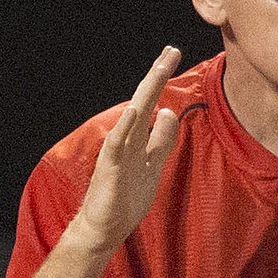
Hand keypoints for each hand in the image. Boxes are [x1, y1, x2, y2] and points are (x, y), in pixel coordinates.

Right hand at [73, 46, 181, 252]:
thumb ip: (161, 140)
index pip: (154, 103)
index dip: (163, 81)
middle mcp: (129, 139)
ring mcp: (118, 153)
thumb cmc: (126, 197)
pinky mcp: (110, 169)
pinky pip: (117, 145)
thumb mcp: (153, 164)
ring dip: (146, 93)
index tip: (172, 55)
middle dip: (158, 76)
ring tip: (159, 69)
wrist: (104, 227)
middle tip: (171, 50)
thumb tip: (169, 111)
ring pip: (133, 116)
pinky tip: (134, 111)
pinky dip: (125, 127)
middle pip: (145, 102)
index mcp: (139, 138)